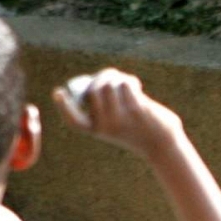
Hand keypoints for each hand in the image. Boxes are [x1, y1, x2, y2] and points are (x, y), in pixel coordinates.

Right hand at [53, 69, 184, 157]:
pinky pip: (124, 84)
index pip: (74, 121)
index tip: (58, 92)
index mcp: (97, 130)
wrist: (162, 144)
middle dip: (101, 76)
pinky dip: (129, 80)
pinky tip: (136, 86)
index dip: (64, 107)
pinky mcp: (136, 110)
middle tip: (112, 76)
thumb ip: (105, 105)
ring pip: (109, 84)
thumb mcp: (117, 121)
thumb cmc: (138, 129)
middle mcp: (105, 126)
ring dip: (117, 77)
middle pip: (93, 90)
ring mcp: (120, 118)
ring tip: (126, 82)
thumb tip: (99, 80)